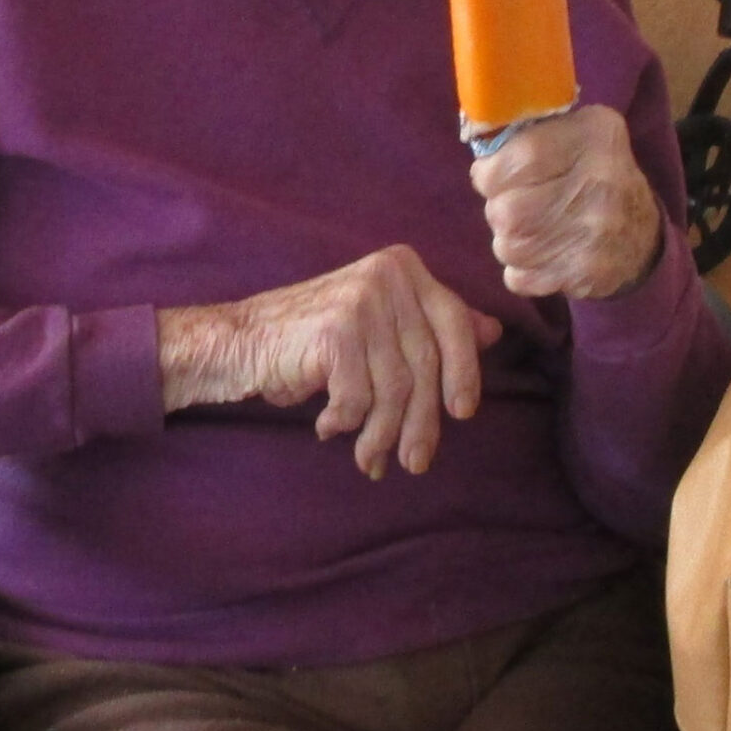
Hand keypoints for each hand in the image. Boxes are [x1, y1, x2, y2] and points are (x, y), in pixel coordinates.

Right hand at [156, 248, 502, 479]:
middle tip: (415, 462)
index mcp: (403, 268)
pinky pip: (358, 396)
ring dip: (382, 434)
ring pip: (394, 388)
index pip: (453, 324)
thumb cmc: (310, 339)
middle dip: (422, 422)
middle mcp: (387, 276)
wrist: (238, 342)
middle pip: (424, 364)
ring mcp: (361, 300)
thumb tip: (491, 331)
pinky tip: (328, 426)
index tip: (463, 413)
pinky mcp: (336, 330)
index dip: (464, 372)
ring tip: (369, 459)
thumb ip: (430, 324)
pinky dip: (346, 422)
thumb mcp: (378, 326)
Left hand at [470, 107, 664, 300]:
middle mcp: (601, 182)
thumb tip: (481, 143)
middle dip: (499, 209)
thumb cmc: (593, 177)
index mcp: (595, 136)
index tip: (490, 175)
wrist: (642, 237)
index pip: (522, 156)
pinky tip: (543, 255)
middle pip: (507, 209)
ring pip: (508, 245)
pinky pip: (519, 278)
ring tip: (530, 231)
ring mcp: (595, 232)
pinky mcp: (586, 273)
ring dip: (508, 240)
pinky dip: (521, 270)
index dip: (491, 172)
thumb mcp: (579, 134)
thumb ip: (532, 131)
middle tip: (514, 206)